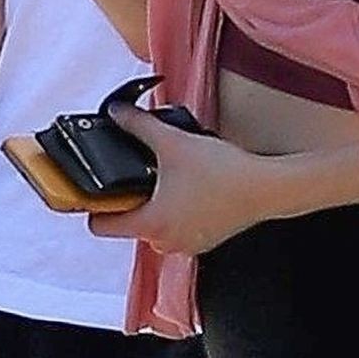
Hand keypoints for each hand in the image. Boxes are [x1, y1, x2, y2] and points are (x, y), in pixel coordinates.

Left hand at [87, 106, 275, 255]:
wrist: (265, 188)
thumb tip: (117, 113)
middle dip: (134, 196)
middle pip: (131, 221)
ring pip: (157, 223)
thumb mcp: (173, 142)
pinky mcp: (205, 241)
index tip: (96, 188)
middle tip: (145, 170)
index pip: (101, 225)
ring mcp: (186, 245)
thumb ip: (138, 125)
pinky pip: (179, 226)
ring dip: (159, 202)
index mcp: (150, 224)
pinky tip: (194, 186)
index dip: (92, 205)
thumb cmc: (222, 173)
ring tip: (173, 175)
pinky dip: (180, 209)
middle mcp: (164, 242)